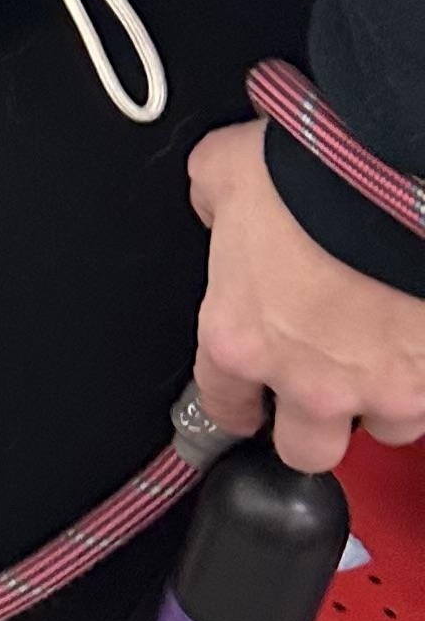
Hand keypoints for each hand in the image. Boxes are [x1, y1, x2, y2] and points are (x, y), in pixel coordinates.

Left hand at [191, 120, 424, 472]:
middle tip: (322, 385)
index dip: (237, 400)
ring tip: (385, 350)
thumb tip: (219, 205)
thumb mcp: (225, 170)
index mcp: (240, 339)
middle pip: (305, 450)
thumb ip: (215, 202)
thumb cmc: (311, 175)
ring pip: (386, 427)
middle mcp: (309, 381)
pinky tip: (418, 336)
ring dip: (383, 397)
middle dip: (312, 424)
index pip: (223, 405)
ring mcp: (385, 388)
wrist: (400, 173)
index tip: (248, 398)